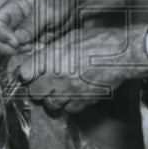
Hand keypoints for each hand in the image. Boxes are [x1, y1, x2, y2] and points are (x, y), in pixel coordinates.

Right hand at [0, 0, 77, 57]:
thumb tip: (16, 39)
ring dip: (19, 53)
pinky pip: (21, 53)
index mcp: (13, 9)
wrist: (76, 4)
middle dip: (7, 48)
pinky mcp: (30, 43)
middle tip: (27, 46)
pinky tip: (40, 48)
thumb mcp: (48, 9)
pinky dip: (28, 55)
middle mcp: (13, 22)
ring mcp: (20, 34)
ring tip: (36, 46)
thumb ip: (32, 24)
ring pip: (7, 49)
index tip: (16, 41)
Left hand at [11, 25, 142, 112]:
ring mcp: (70, 91)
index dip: (24, 75)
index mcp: (52, 57)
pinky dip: (69, 105)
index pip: (24, 73)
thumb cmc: (98, 40)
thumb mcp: (70, 37)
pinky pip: (68, 110)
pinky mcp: (84, 101)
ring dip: (51, 99)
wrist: (123, 53)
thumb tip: (38, 60)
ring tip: (58, 91)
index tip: (27, 75)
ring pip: (50, 105)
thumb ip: (51, 51)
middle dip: (37, 89)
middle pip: (34, 93)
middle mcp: (58, 76)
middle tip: (43, 84)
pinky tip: (73, 95)